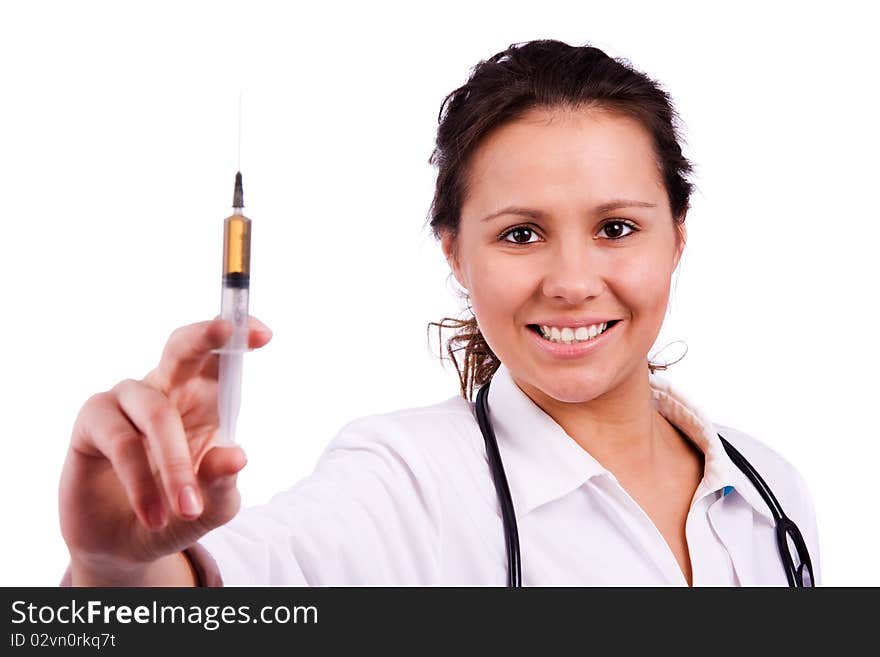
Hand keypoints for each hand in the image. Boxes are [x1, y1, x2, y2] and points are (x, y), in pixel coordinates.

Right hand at [59, 316, 272, 583]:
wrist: (125, 547)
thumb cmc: (178, 513)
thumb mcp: (213, 506)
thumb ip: (223, 482)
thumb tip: (236, 456)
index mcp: (206, 398)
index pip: (224, 359)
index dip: (241, 338)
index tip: (264, 334)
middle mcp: (167, 389)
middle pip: (182, 349)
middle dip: (205, 336)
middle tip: (227, 329)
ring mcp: (127, 401)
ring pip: (158, 413)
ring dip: (175, 467)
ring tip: (187, 512)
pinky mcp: (92, 421)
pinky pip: (121, 441)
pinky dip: (141, 483)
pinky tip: (154, 516)